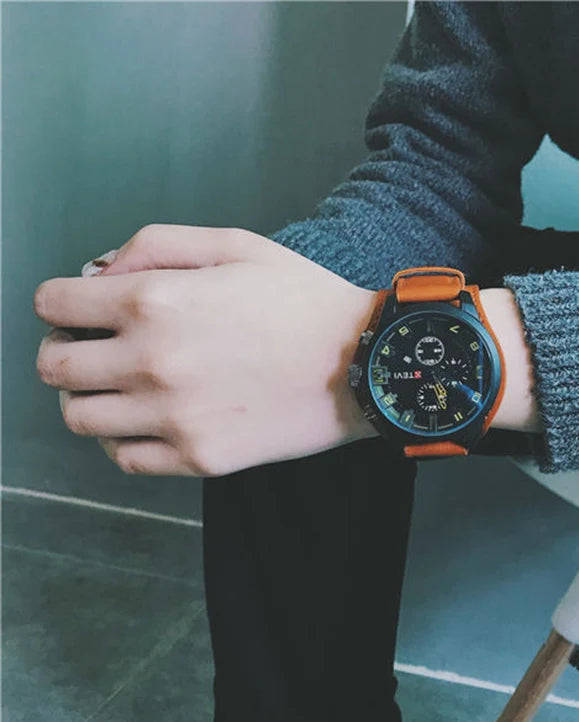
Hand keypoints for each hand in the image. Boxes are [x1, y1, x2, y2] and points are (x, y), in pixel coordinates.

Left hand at [34, 225, 376, 475]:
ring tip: (124, 386)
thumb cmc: (304, 299)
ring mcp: (174, 418)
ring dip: (90, 396)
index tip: (82, 307)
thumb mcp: (234, 244)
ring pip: (80, 417)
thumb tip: (100, 275)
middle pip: (55, 366)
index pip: (52, 304)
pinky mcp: (199, 458)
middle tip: (98, 346)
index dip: (63, 301)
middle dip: (66, 348)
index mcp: (154, 302)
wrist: (364, 361)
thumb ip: (154, 245)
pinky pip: (125, 458)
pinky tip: (150, 420)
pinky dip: (123, 438)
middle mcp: (151, 364)